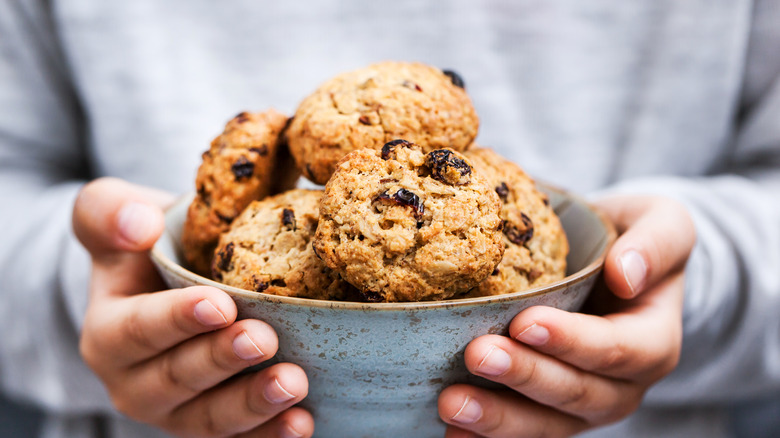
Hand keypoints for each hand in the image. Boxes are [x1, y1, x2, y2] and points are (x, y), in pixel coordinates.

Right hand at [75, 177, 312, 437]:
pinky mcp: (212, 426)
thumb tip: (140, 224)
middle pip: (178, 378)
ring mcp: (176, 411)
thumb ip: (109, 211)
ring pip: (210, 418)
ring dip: (252, 404)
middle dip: (222, 360)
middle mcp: (135, 382)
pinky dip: (269, 435)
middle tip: (264, 339)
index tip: (221, 304)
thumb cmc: (148, 244)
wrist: (166, 282)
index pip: (138, 330)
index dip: (179, 319)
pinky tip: (301, 423)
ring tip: (293, 383)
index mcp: (108, 333)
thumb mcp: (114, 214)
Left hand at [438, 195, 694, 436]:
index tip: (525, 322)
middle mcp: (622, 385)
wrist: (613, 267)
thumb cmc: (631, 239)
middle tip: (478, 354)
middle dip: (525, 376)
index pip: (618, 349)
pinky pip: (524, 432)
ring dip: (499, 419)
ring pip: (547, 425)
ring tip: (452, 403)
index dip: (573, 341)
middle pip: (577, 393)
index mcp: (653, 341)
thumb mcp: (663, 223)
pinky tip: (451, 431)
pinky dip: (487, 436)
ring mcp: (585, 406)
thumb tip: (626, 273)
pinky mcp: (550, 413)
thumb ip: (656, 242)